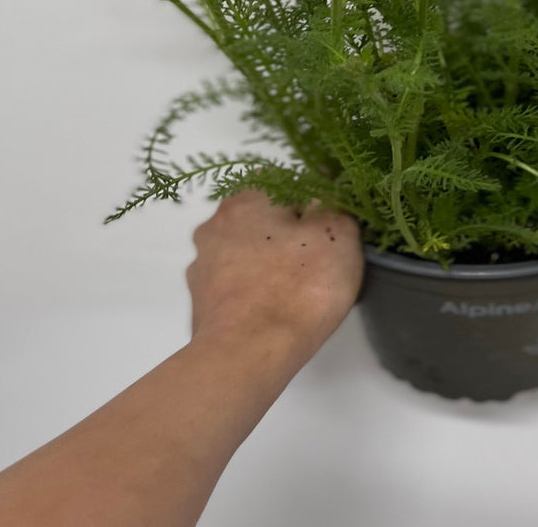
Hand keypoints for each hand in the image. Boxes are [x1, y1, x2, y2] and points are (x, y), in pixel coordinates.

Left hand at [186, 188, 363, 358]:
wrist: (248, 356)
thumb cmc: (298, 286)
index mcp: (245, 200)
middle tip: (316, 258)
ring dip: (266, 264)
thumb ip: (333, 203)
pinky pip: (235, 288)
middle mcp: (214, 227)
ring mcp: (202, 268)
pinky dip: (253, 293)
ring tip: (296, 290)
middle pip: (259, 219)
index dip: (308, 201)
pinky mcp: (200, 306)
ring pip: (244, 254)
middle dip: (284, 233)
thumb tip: (324, 192)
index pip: (280, 182)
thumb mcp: (337, 233)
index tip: (326, 225)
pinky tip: (275, 310)